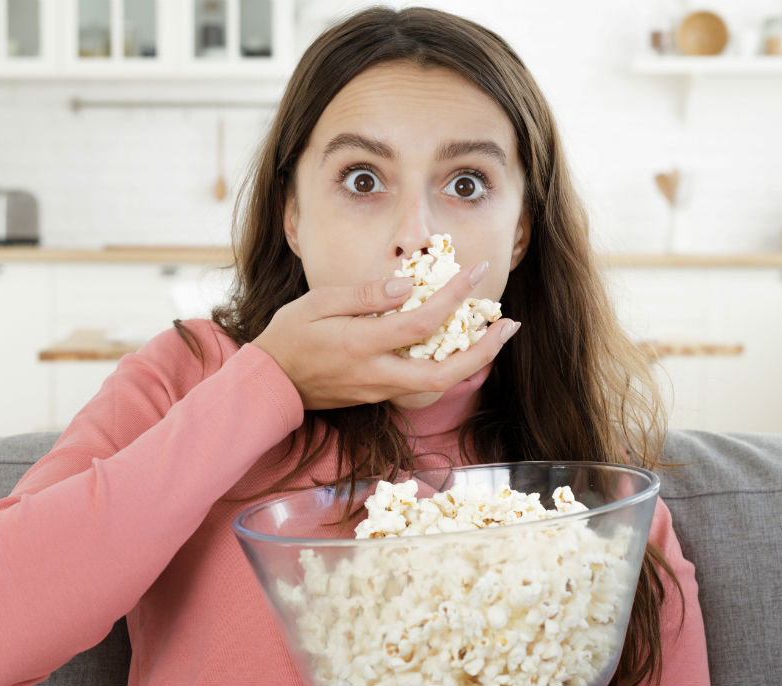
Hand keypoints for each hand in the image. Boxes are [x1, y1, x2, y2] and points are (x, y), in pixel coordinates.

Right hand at [252, 263, 520, 409]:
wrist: (271, 384)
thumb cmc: (290, 336)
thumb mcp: (317, 303)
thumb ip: (364, 295)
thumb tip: (409, 286)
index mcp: (362, 344)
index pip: (421, 322)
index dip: (454, 297)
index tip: (476, 272)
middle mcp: (377, 374)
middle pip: (445, 373)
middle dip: (484, 350)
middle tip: (510, 324)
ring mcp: (380, 390)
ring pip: (438, 383)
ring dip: (472, 360)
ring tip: (492, 332)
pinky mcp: (379, 396)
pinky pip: (422, 383)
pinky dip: (447, 363)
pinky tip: (457, 342)